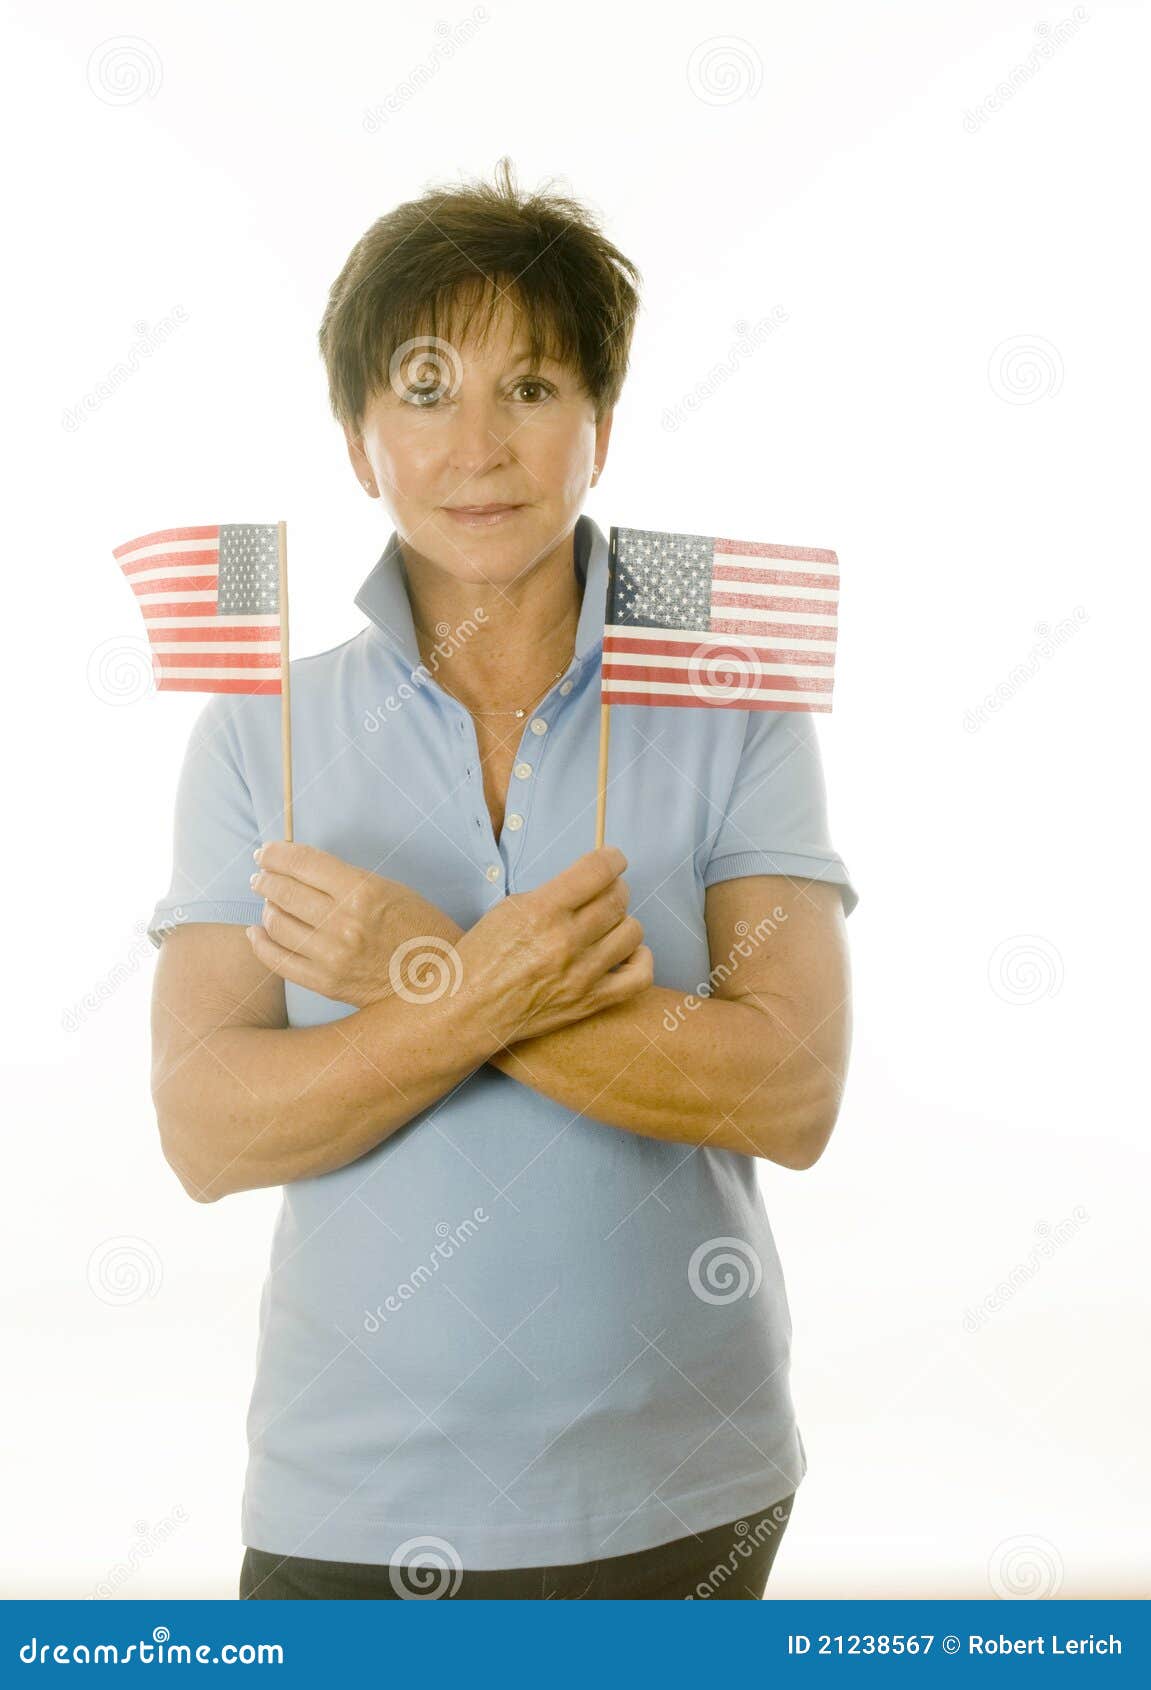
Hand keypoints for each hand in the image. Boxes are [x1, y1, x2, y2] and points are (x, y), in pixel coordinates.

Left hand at [246, 841, 463, 1007]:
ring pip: (276, 923)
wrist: (439, 980)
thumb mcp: (390, 888)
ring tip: (269, 902)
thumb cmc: (419, 928)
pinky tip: (257, 932)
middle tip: (260, 875)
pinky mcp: (326, 983)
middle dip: (266, 878)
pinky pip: (278, 961)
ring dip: (267, 907)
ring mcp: (332, 956)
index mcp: (362, 891)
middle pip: (284, 891)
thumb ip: (345, 879)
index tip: (266, 852)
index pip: (303, 863)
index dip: (276, 854)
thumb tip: (300, 871)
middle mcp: (343, 923)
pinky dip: (261, 943)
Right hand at [453, 844, 652, 1047]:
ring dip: (623, 921)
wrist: (467, 1012)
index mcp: (541, 911)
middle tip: (606, 892)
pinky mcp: (589, 1002)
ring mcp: (580, 974)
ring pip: (632, 932)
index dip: (613, 858)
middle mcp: (565, 941)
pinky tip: (627, 953)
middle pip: (618, 899)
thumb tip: (589, 882)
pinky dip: (640, 959)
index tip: (614, 858)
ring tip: (608, 925)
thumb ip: (551, 894)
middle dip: (616, 888)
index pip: (597, 870)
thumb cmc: (482, 957)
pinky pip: (639, 977)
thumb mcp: (507, 910)